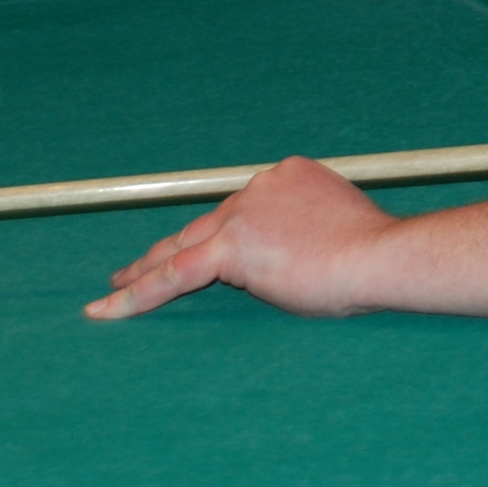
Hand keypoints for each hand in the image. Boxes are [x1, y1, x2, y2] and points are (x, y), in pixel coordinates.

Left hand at [86, 156, 396, 320]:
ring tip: (112, 294)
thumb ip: (301, 233)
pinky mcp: (231, 245)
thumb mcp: (333, 228)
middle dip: (165, 249)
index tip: (199, 249)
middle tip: (132, 268)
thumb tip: (285, 259)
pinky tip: (109, 308)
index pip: (240, 213)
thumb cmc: (370, 254)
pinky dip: (139, 293)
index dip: (214, 235)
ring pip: (181, 247)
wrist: (378, 255)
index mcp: (288, 178)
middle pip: (202, 225)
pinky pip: (175, 272)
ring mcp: (243, 212)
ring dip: (143, 272)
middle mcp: (260, 186)